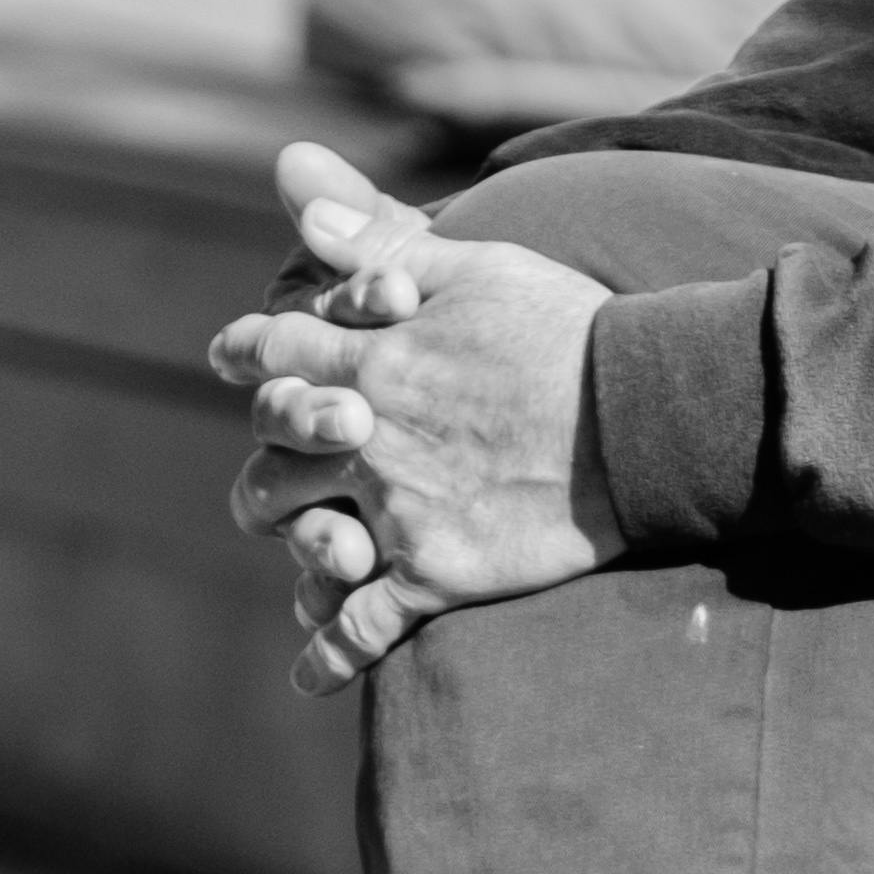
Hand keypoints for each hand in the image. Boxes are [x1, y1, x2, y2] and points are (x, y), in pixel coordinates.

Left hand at [212, 141, 617, 696]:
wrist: (640, 415)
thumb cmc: (568, 329)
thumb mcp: (476, 262)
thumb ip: (379, 235)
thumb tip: (295, 195)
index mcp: (374, 353)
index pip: (277, 347)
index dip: (249, 350)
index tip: (232, 354)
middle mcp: (369, 432)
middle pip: (273, 445)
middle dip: (269, 446)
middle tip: (278, 458)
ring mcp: (398, 507)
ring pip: (302, 534)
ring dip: (292, 544)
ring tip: (301, 558)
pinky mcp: (436, 572)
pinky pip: (362, 626)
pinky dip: (329, 658)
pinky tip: (308, 678)